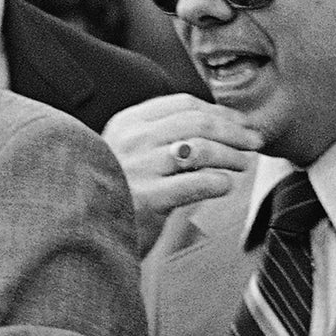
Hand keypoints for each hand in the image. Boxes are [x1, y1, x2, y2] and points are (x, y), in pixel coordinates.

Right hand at [102, 94, 261, 254]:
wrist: (82, 231)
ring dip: (232, 155)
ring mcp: (139, 168)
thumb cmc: (113, 194)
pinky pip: (197, 183)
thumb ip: (159, 138)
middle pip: (197, 122)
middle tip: (254, 140)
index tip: (239, 121)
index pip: (182, 104)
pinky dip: (218, 182)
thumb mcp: (126, 154)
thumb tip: (213, 127)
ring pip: (202, 149)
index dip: (219, 110)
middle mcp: (131, 140)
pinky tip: (225, 185)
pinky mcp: (148, 199)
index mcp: (126, 123)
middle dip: (235, 130)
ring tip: (244, 163)